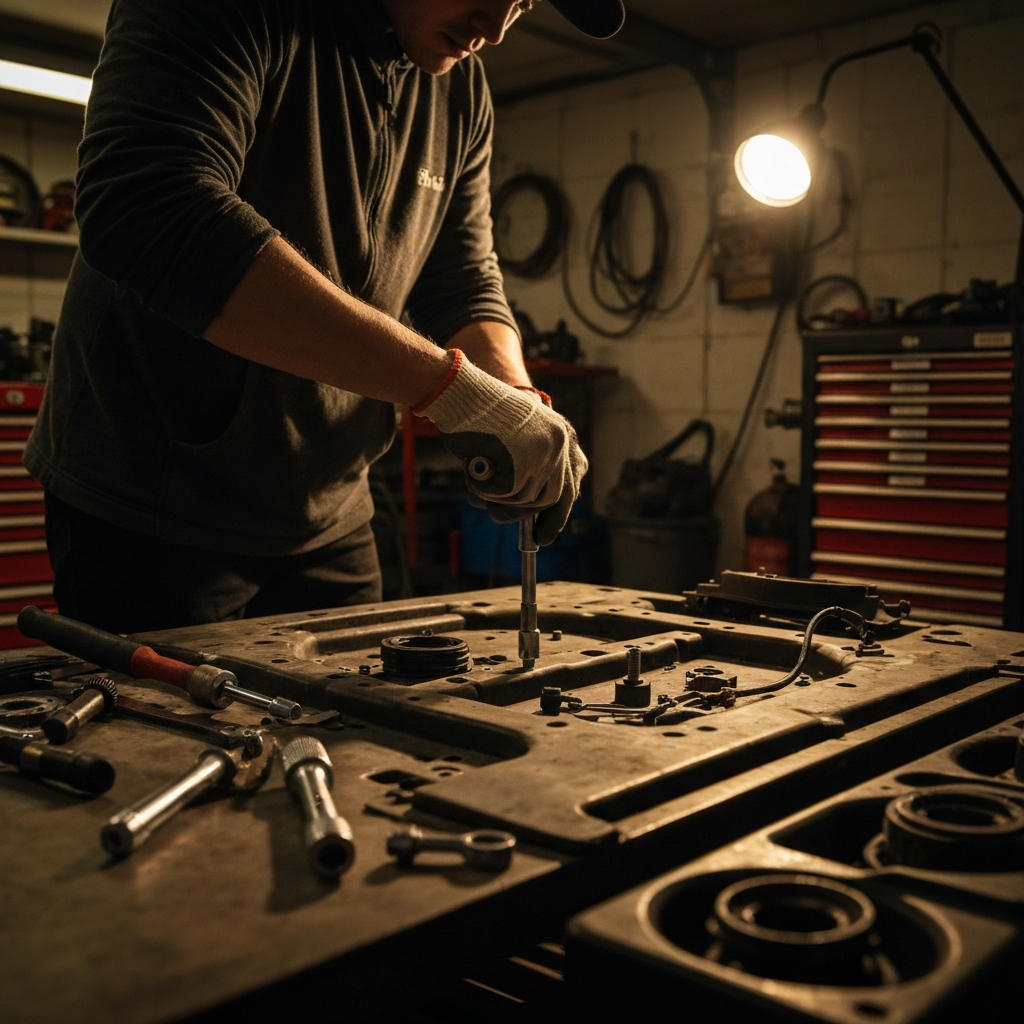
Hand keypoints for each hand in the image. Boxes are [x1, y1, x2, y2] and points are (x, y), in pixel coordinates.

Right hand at [413, 350, 587, 544]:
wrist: (462, 390)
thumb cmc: (478, 414)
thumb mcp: (516, 434)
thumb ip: (530, 463)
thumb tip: (531, 510)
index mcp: (562, 433)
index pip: (571, 482)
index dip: (559, 512)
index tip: (546, 534)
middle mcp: (560, 442)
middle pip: (554, 498)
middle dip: (535, 519)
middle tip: (521, 532)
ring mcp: (545, 451)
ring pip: (528, 500)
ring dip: (501, 500)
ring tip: (479, 484)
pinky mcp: (526, 460)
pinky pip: (508, 495)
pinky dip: (487, 492)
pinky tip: (475, 474)